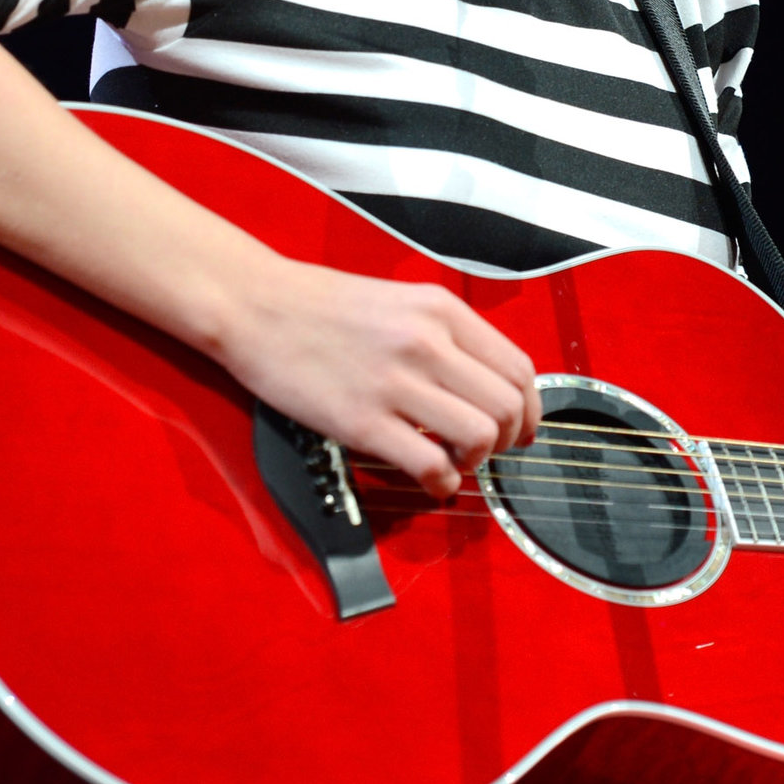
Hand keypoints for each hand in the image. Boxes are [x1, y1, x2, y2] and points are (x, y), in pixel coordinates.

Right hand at [213, 258, 539, 497]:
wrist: (255, 303)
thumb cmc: (321, 305)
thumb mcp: (402, 300)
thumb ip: (447, 336)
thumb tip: (485, 385)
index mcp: (442, 310)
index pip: (517, 368)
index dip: (529, 410)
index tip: (519, 430)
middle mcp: (427, 342)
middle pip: (507, 406)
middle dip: (506, 440)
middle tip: (485, 451)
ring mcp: (395, 382)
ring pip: (479, 436)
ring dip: (476, 461)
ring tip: (454, 462)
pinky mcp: (361, 421)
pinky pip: (430, 464)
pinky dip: (442, 483)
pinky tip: (431, 480)